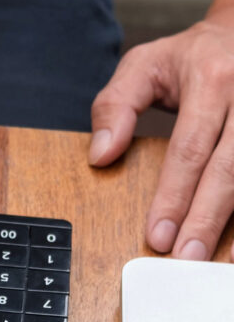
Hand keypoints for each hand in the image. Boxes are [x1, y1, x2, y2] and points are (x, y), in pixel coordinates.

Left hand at [90, 0, 233, 261]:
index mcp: (212, 79)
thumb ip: (115, 107)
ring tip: (215, 263)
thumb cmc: (190, 57)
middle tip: (186, 260)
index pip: (189, 149)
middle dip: (207, 219)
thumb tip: (100, 155)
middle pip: (230, 168)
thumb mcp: (143, 65)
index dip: (174, 196)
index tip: (158, 236)